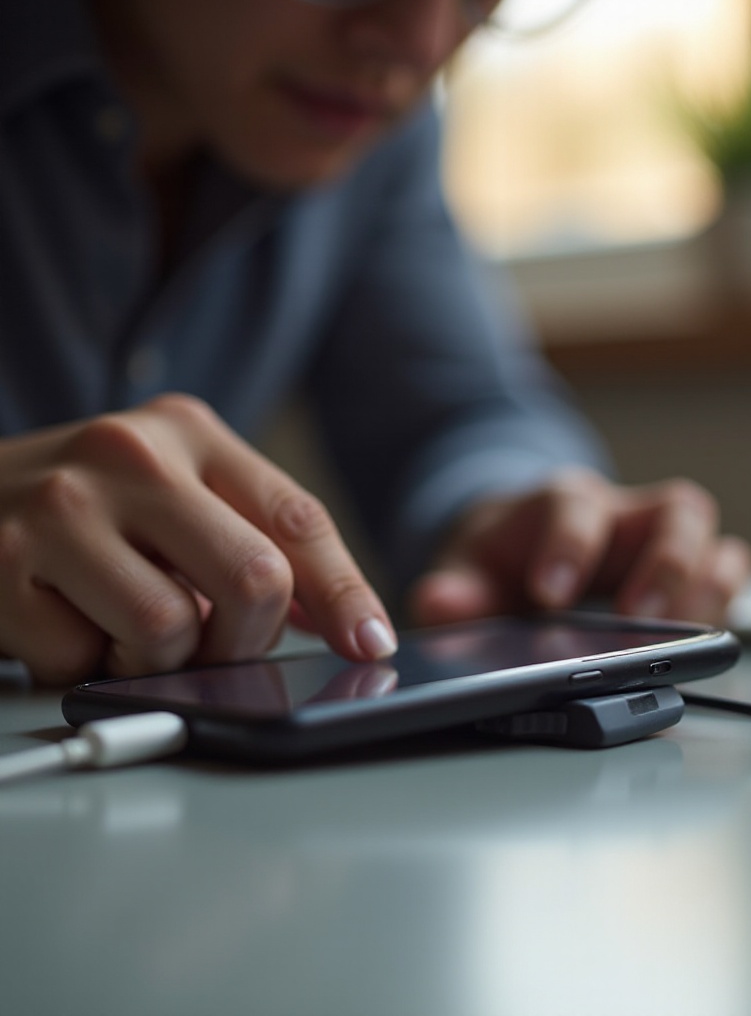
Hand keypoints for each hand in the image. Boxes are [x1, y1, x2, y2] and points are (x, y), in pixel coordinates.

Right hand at [0, 394, 395, 685]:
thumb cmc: (82, 507)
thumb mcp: (174, 493)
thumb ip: (249, 539)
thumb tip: (334, 617)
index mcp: (190, 432)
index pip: (297, 519)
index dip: (346, 592)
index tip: (369, 643)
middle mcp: (132, 455)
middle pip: (255, 577)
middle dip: (247, 639)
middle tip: (219, 645)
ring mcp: (64, 505)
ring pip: (172, 628)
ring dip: (158, 658)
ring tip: (123, 626)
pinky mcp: (3, 564)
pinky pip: (86, 659)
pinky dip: (87, 664)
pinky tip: (64, 621)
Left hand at [409, 468, 750, 626]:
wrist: (524, 549)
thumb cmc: (504, 558)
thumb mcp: (467, 572)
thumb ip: (454, 592)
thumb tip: (438, 605)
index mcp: (562, 503)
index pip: (574, 506)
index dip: (567, 545)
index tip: (549, 594)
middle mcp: (621, 512)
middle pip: (673, 509)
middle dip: (665, 564)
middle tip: (639, 617)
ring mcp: (658, 538)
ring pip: (709, 535)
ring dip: (704, 585)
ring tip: (686, 636)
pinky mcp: (685, 570)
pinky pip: (726, 568)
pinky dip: (723, 597)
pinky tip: (705, 636)